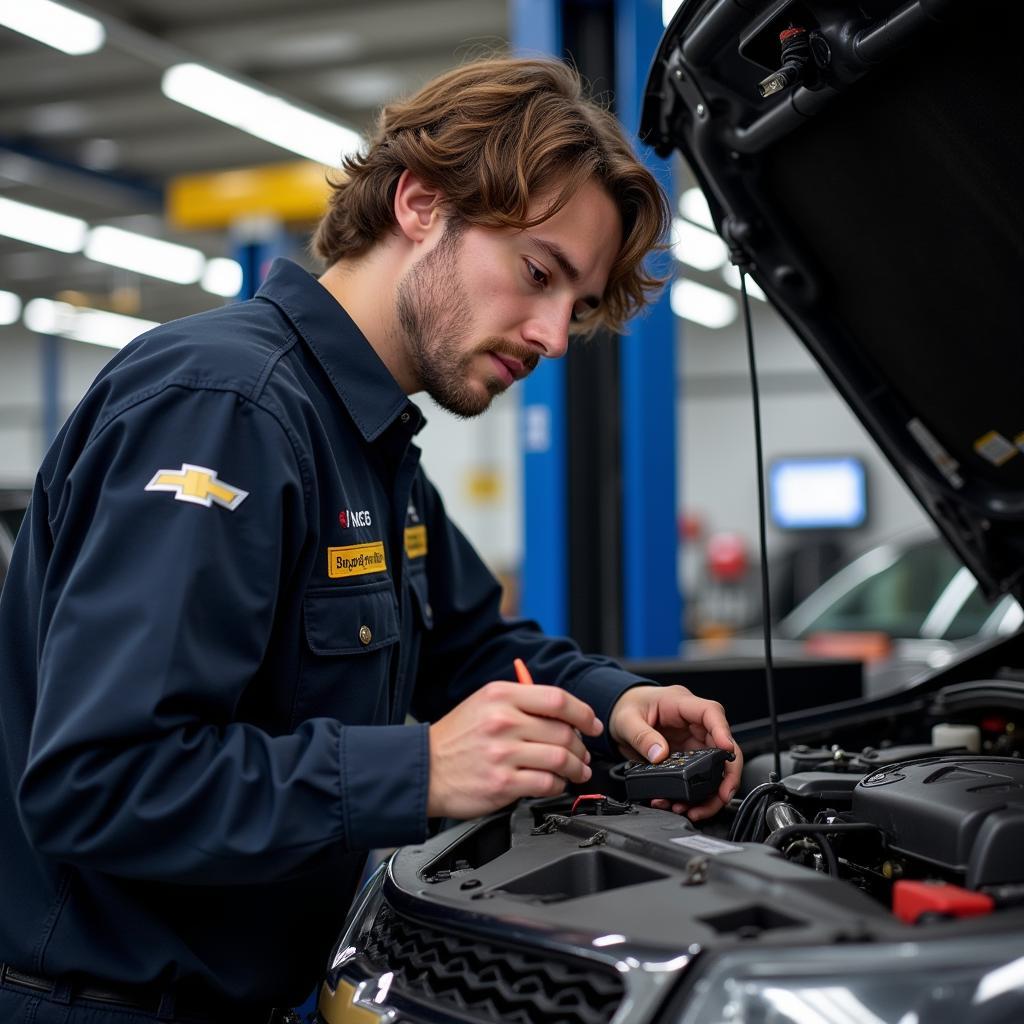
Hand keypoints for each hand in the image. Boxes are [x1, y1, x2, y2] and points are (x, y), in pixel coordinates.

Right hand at [427, 681, 603, 818]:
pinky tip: (554, 784)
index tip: (592, 724)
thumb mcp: (483, 703)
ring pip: (560, 758)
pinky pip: (547, 783)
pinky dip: (558, 786)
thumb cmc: (455, 738)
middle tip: (582, 754)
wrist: (423, 769)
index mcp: (500, 695)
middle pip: (563, 731)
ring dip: (576, 768)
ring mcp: (503, 753)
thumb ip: (521, 702)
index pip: (557, 699)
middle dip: (581, 746)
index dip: (583, 713)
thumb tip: (562, 712)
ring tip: (576, 772)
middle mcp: (503, 721)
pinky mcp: (503, 783)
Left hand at [609, 684, 741, 820]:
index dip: (723, 731)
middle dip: (726, 774)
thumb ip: (642, 737)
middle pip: (723, 746)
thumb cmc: (627, 707)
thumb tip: (659, 755)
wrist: (620, 712)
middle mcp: (693, 723)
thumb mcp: (627, 720)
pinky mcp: (688, 757)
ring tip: (694, 810)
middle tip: (721, 795)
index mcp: (681, 703)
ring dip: (710, 792)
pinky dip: (694, 795)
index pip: (711, 712)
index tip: (727, 751)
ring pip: (715, 767)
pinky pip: (699, 777)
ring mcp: (693, 741)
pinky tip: (682, 805)